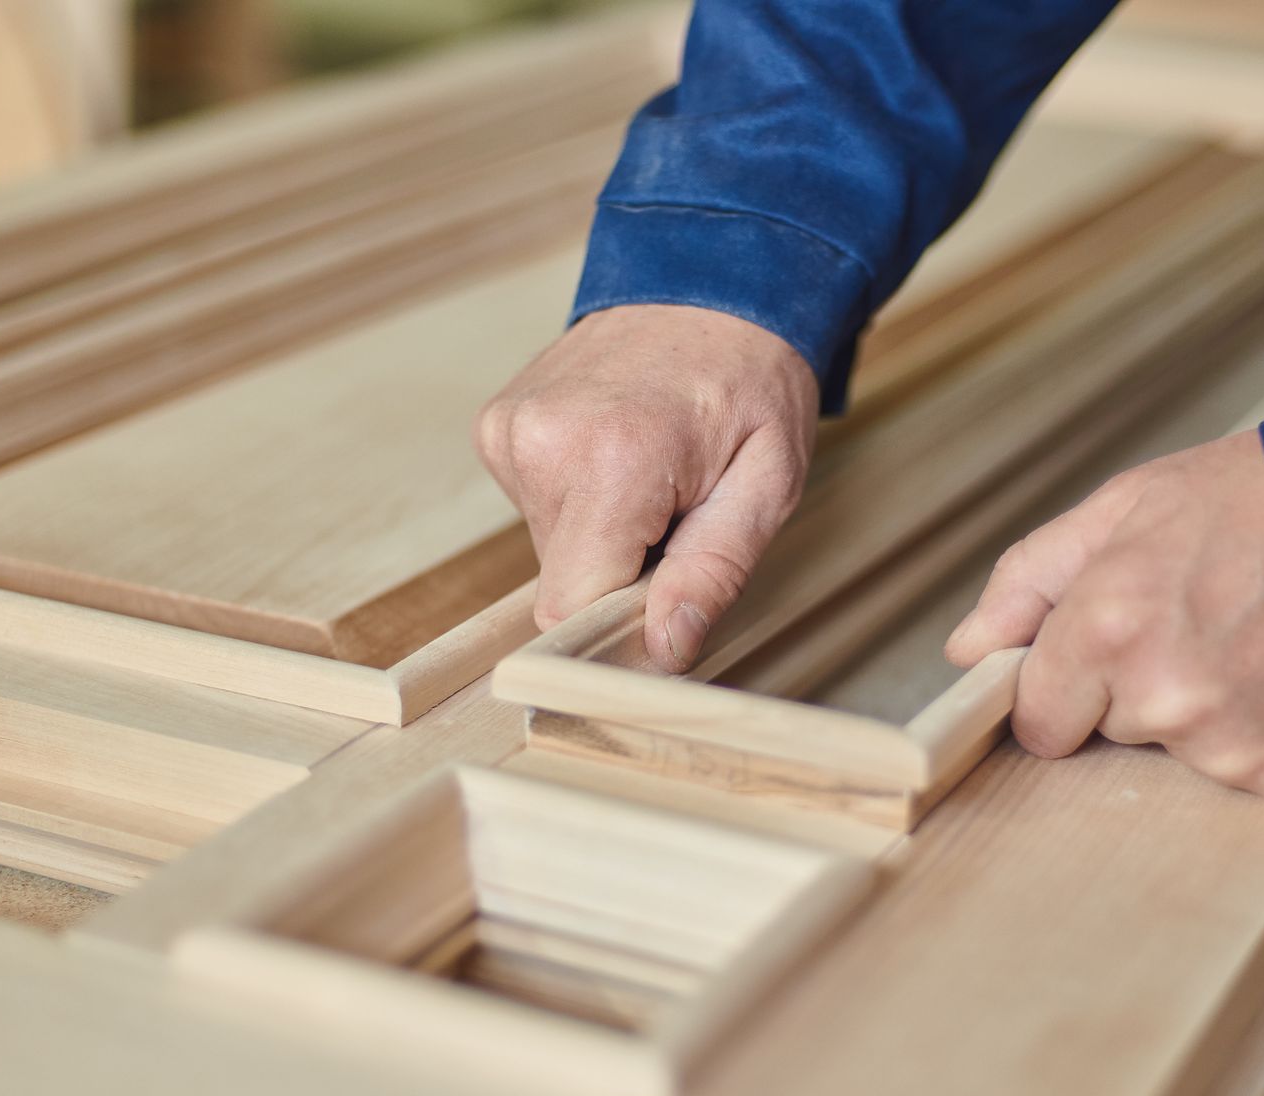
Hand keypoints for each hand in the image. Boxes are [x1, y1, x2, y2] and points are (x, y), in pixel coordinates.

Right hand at [476, 304, 818, 670]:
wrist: (711, 278)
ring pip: (549, 546)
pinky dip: (578, 498)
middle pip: (563, 580)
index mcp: (612, 460)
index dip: (617, 624)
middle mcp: (543, 442)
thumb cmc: (752, 380)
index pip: (570, 607)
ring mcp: (510, 429)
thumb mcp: (767, 483)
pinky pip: (535, 504)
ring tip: (650, 473)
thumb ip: (713, 572)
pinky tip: (616, 452)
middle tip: (675, 514)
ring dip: (602, 532)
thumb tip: (664, 649)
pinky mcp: (496, 425)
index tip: (661, 603)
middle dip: (621, 570)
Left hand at [944, 429, 1263, 805]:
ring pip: (1182, 757)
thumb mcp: (1125, 508)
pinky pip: (1251, 776)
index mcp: (1107, 628)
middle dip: (1143, 687)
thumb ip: (1029, 583)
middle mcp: (1165, 697)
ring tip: (1261, 639)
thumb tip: (968, 650)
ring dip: (1210, 712)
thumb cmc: (1263, 499)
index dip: (1067, 687)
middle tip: (1206, 619)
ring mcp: (1235, 746)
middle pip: (1113, 734)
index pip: (1037, 721)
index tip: (1104, 658)